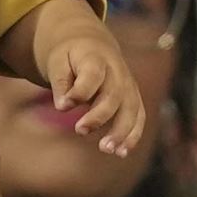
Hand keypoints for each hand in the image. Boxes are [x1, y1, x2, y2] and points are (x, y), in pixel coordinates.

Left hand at [39, 29, 146, 156]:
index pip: (92, 75)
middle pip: (113, 96)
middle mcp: (117, 72)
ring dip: (121, 131)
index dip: (80, 92)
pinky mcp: (134, 98)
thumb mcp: (57, 61)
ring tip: (107, 149)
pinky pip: (139, 117)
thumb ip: (59, 82)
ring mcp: (129, 85)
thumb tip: (63, 107)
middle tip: (80, 131)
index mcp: (96, 58)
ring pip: (131, 109)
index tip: (62, 106)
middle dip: (99, 116)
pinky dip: (133, 135)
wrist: (92, 44)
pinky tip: (122, 152)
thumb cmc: (70, 56)